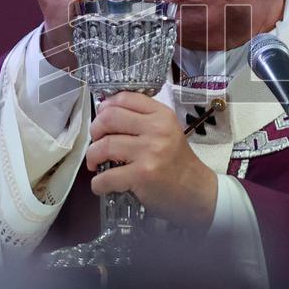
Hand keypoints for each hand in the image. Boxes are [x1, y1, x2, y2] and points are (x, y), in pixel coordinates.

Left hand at [86, 92, 217, 229]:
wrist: (197, 191)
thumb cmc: (177, 161)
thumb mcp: (167, 131)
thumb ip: (143, 120)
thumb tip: (105, 115)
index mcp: (162, 115)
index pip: (124, 98)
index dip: (106, 107)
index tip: (102, 119)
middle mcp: (156, 129)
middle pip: (109, 118)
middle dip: (95, 131)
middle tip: (96, 142)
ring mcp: (149, 152)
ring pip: (103, 146)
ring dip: (92, 157)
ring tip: (95, 164)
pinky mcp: (142, 175)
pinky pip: (106, 177)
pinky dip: (98, 184)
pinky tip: (102, 185)